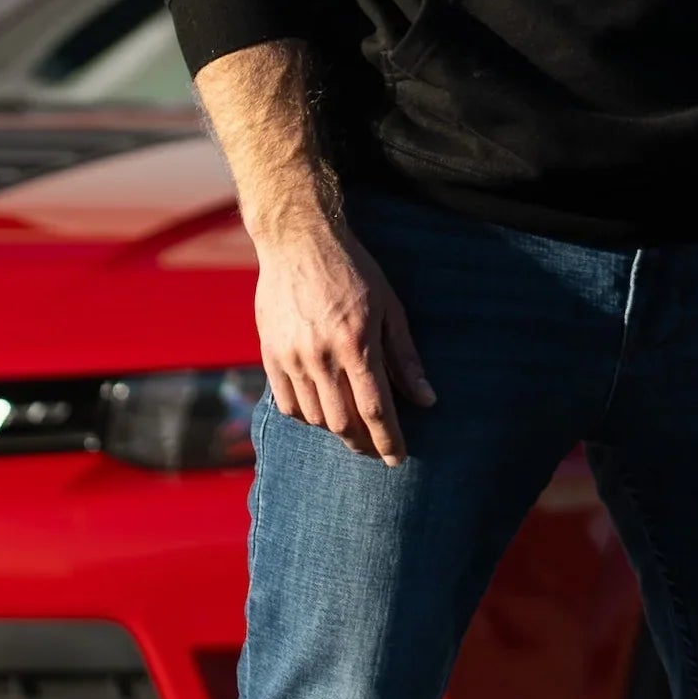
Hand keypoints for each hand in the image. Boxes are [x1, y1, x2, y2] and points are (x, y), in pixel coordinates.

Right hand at [252, 216, 433, 465]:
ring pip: (315, 417)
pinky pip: (287, 403)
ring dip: (337, 430)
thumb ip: (405, 357)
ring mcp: (292, 356)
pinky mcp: (270, 353)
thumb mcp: (389, 307)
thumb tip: (427, 400)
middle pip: (343, 422)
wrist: (298, 240)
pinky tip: (322, 412)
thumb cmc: (352, 270)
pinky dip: (307, 416)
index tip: (398, 457)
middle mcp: (321, 355)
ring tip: (353, 429)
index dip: (389, 440)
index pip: (375, 409)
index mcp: (356, 342)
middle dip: (364, 443)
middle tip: (377, 448)